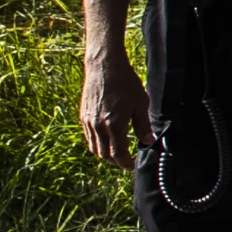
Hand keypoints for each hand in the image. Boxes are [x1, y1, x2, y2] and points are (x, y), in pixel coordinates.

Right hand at [80, 45, 149, 168]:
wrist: (104, 67)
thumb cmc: (126, 83)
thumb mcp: (141, 103)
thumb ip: (143, 124)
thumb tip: (148, 141)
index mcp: (114, 125)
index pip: (118, 153)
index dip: (125, 163)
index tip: (132, 165)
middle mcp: (98, 126)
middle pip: (103, 155)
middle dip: (115, 161)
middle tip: (125, 160)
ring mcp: (88, 122)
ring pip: (94, 148)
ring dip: (105, 154)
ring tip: (117, 152)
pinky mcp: (83, 117)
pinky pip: (88, 137)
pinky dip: (97, 144)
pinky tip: (106, 140)